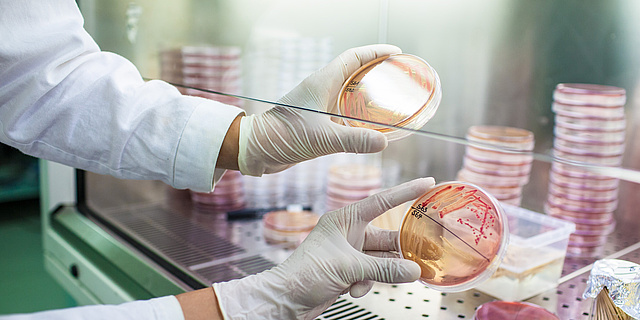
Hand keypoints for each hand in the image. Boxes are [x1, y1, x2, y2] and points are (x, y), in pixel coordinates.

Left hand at [213, 177, 434, 319]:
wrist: (286, 299)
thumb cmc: (304, 273)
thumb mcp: (348, 267)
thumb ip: (383, 268)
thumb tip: (413, 270)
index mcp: (344, 220)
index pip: (381, 201)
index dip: (405, 192)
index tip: (426, 184)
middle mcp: (348, 233)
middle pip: (386, 237)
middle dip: (403, 248)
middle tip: (427, 253)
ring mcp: (349, 253)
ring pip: (381, 258)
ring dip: (387, 270)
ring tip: (400, 277)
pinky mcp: (348, 271)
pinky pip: (371, 273)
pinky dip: (368, 282)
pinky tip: (356, 289)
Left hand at [237, 44, 401, 175]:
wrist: (256, 149)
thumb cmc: (282, 136)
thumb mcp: (322, 139)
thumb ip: (354, 140)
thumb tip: (383, 142)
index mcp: (322, 83)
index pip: (353, 58)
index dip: (375, 53)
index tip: (396, 53)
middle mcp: (321, 90)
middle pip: (354, 72)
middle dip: (376, 72)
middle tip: (398, 77)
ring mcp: (318, 105)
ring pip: (348, 92)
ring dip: (368, 94)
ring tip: (390, 100)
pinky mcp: (315, 120)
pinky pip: (342, 111)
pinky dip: (358, 115)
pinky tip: (369, 127)